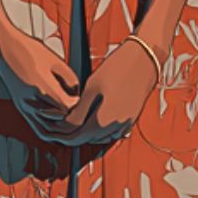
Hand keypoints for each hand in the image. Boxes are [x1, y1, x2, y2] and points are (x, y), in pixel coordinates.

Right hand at [0, 20, 84, 134]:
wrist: (3, 47)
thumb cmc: (27, 49)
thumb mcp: (55, 60)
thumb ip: (70, 79)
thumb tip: (78, 94)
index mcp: (42, 86)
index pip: (67, 107)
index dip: (78, 106)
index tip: (84, 101)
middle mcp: (31, 100)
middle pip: (58, 120)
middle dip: (71, 118)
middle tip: (81, 114)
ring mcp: (24, 105)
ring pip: (47, 128)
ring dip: (60, 127)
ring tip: (71, 120)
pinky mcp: (20, 106)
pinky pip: (36, 125)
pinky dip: (48, 128)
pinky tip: (57, 124)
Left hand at [40, 38, 161, 145]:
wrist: (144, 58)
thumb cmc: (120, 68)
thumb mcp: (92, 86)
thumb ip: (80, 109)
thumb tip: (68, 122)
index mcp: (104, 121)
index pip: (76, 136)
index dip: (61, 133)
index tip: (52, 127)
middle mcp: (116, 127)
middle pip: (88, 139)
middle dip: (71, 133)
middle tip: (58, 125)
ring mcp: (126, 123)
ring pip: (99, 137)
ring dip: (85, 132)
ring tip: (73, 122)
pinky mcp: (131, 118)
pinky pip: (111, 131)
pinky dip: (99, 129)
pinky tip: (92, 119)